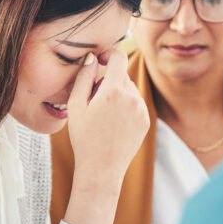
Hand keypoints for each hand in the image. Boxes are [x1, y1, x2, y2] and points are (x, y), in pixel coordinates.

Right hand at [67, 50, 148, 180]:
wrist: (101, 169)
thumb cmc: (83, 138)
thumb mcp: (76, 106)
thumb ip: (83, 77)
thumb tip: (91, 58)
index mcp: (113, 91)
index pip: (118, 57)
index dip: (108, 54)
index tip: (99, 60)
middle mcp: (132, 97)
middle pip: (122, 75)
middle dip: (108, 80)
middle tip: (92, 99)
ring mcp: (141, 110)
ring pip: (129, 89)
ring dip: (117, 93)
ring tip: (102, 115)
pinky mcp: (146, 120)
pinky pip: (135, 104)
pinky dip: (125, 106)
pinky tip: (113, 123)